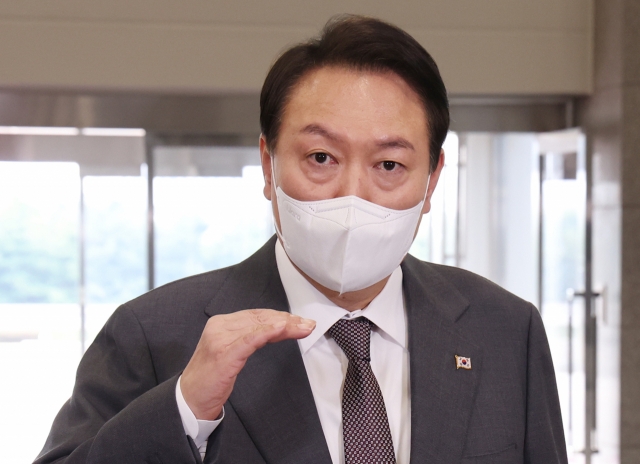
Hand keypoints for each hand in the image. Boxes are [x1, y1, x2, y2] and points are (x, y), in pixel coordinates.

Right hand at [180, 309, 315, 419]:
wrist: (190, 399)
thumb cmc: (211, 377)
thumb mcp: (231, 352)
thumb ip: (249, 338)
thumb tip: (276, 330)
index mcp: (221, 323)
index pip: (256, 315)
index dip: (279, 316)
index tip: (299, 321)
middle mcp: (220, 326)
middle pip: (260, 318)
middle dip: (287, 320)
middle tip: (307, 324)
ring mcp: (221, 339)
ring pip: (259, 326)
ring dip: (285, 326)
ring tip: (303, 328)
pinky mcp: (224, 353)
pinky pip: (250, 339)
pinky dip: (267, 332)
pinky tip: (282, 329)